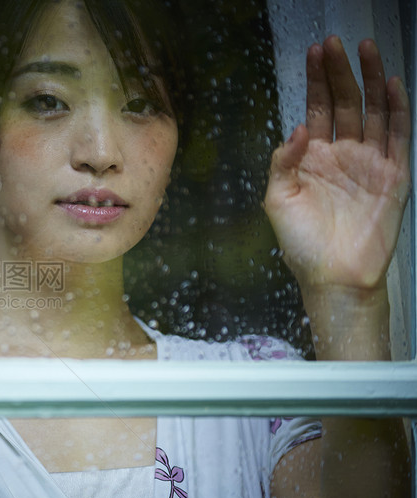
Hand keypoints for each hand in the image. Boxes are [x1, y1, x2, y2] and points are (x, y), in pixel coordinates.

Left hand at [264, 36, 410, 294]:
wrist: (334, 276)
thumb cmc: (301, 243)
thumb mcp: (278, 201)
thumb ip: (282, 163)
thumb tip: (296, 127)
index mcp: (312, 159)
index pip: (317, 109)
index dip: (315, 82)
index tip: (313, 53)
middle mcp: (342, 155)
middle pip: (344, 103)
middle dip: (339, 72)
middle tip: (334, 42)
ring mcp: (369, 162)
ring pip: (372, 111)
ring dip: (369, 80)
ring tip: (364, 48)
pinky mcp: (393, 175)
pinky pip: (397, 135)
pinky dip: (396, 109)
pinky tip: (390, 84)